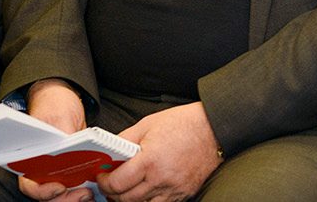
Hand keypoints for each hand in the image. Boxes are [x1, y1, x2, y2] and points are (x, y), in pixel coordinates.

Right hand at [19, 80, 90, 200]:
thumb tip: (67, 146)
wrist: (64, 102)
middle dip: (64, 198)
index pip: (28, 185)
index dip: (41, 192)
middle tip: (84, 193)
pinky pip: (75, 188)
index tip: (59, 188)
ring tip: (90, 192)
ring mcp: (54, 172)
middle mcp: (39, 169)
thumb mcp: (58, 114)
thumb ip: (61, 131)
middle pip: (47, 196)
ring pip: (62, 196)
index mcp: (27, 158)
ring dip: (75, 197)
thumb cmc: (54, 105)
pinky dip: (84, 190)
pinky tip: (97, 186)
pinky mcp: (70, 172)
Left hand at [96, 102, 222, 201]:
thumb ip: (124, 140)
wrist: (215, 128)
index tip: (102, 176)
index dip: (103, 182)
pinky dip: (149, 201)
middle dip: (112, 193)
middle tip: (110, 183)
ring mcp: (174, 190)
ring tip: (127, 188)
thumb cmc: (184, 123)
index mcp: (150, 160)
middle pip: (126, 199)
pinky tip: (146, 190)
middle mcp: (161, 179)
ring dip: (130, 199)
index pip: (117, 183)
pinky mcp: (184, 194)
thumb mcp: (148, 124)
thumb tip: (108, 153)